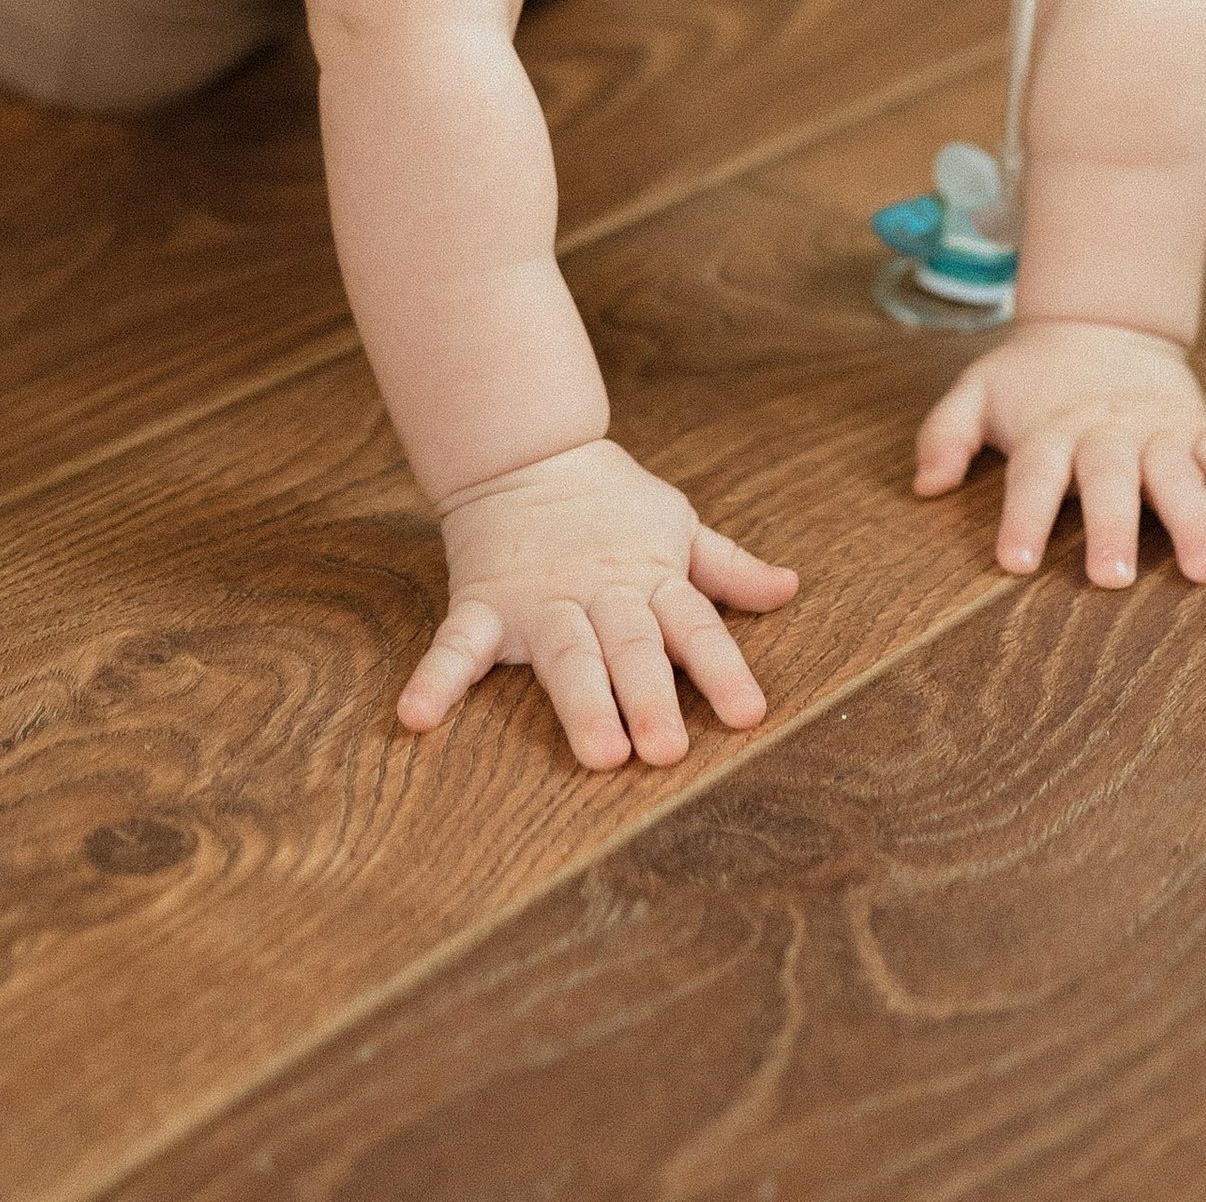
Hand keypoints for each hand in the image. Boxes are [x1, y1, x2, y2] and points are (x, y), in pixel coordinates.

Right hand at [399, 436, 798, 769]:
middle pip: (631, 647)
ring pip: (567, 654)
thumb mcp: (677, 525)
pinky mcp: (485, 606)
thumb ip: (728, 567)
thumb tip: (789, 588)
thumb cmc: (612, 503)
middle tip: (667, 750)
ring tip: (600, 752)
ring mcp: (540, 601)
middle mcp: (600, 594)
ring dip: (583, 701)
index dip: (722, 669)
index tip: (749, 714)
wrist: (527, 453)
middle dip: (651, 695)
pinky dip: (437, 679)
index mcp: (650, 580)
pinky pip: (459, 646)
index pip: (695, 627)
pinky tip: (416, 717)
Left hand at [914, 318, 1205, 588]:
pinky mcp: (1198, 430)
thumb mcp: (978, 389)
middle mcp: (1106, 432)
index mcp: (1050, 428)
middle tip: (1113, 578)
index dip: (1022, 515)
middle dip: (1112, 525)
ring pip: (1178, 474)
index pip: (1033, 473)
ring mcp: (1158, 431)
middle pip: (1109, 478)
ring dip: (1194, 520)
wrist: (1100, 320)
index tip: (1013, 562)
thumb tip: (925, 485)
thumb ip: (946, 432)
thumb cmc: (1032, 378)